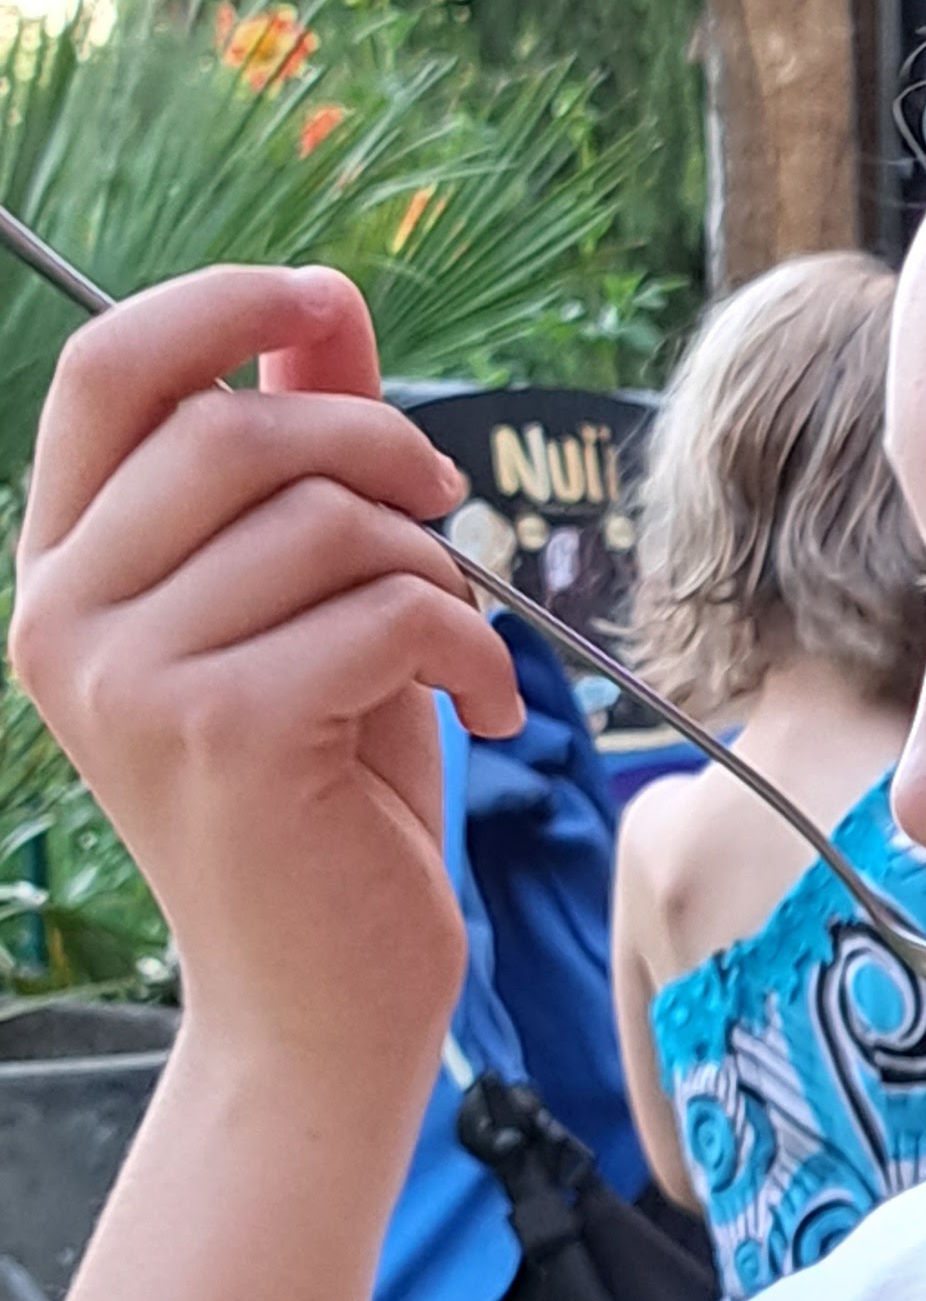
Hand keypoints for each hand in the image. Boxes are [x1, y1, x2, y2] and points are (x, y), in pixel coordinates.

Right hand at [10, 266, 518, 1089]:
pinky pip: (388, 611)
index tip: (325, 294)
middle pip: (238, 427)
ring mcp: (130, 679)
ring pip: (327, 520)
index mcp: (66, 572)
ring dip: (438, 570)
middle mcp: (64, 619)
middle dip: (380, 449)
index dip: (220, 302)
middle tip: (448, 514)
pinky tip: (486, 712)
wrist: (323, 1006)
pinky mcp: (224, 734)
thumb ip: (307, 457)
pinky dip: (471, 650)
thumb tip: (323, 301)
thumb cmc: (329, 804)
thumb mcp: (314, 606)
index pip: (107, 372)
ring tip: (459, 648)